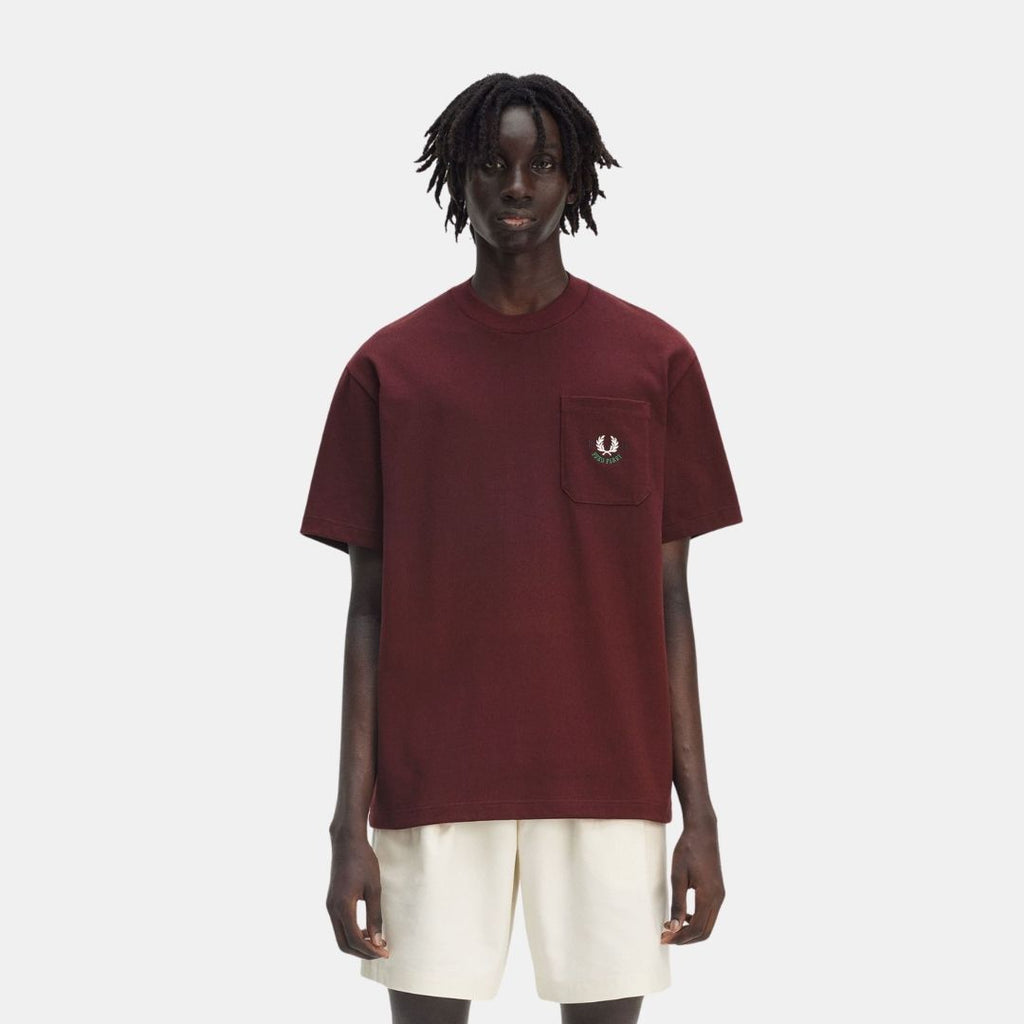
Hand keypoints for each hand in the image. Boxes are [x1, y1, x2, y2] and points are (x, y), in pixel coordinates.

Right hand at [325, 832, 389, 959]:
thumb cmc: (363, 862)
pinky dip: (352, 933)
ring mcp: (330, 906)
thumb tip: (377, 941)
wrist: (347, 842)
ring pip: (340, 936)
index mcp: (342, 907)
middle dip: (362, 952)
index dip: (370, 950)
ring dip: (357, 943)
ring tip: (377, 941)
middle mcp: (332, 909)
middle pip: (344, 944)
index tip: (385, 953)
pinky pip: (340, 926)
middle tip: (381, 952)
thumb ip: (375, 916)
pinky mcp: (332, 902)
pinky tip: (367, 929)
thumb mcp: (374, 889)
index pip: (355, 939)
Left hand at [660, 819, 724, 944]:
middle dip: (685, 939)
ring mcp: (720, 895)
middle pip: (704, 932)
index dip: (679, 937)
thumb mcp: (678, 876)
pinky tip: (683, 915)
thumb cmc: (688, 850)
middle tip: (666, 937)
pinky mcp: (718, 891)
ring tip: (671, 927)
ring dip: (691, 931)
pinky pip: (709, 914)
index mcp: (709, 896)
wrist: (703, 831)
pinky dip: (697, 921)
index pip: (696, 929)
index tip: (662, 938)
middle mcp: (718, 899)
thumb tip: (673, 928)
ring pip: (708, 925)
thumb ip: (677, 903)